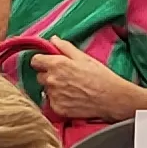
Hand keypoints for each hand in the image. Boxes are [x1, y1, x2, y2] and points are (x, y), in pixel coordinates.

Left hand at [32, 53, 146, 124]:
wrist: (111, 99)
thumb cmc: (100, 76)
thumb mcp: (84, 57)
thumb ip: (65, 47)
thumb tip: (53, 39)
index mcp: (57, 64)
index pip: (35, 61)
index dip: (42, 61)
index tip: (48, 63)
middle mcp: (52, 80)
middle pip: (40, 76)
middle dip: (49, 75)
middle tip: (65, 77)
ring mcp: (54, 96)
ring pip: (46, 90)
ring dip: (54, 89)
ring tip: (71, 89)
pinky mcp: (58, 109)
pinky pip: (52, 102)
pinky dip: (59, 101)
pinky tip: (72, 98)